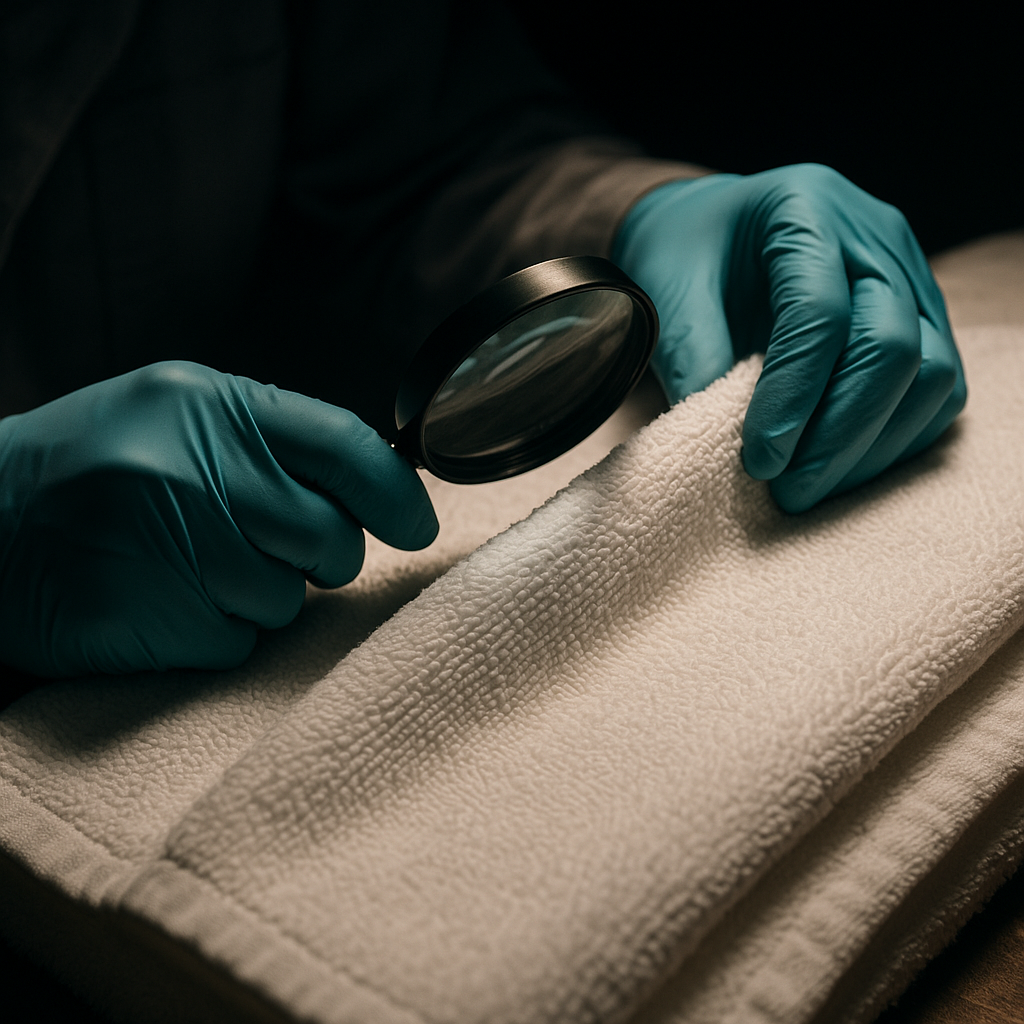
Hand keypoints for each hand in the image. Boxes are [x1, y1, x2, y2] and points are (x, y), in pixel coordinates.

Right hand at [0, 362, 437, 676]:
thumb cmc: (90, 469)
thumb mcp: (175, 417)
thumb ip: (269, 442)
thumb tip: (375, 485)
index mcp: (209, 406)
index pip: (346, 446)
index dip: (397, 495)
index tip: (417, 527)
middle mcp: (196, 470)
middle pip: (331, 538)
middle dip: (317, 556)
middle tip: (258, 546)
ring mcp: (175, 549)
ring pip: (288, 601)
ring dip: (256, 597)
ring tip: (185, 568)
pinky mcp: (154, 620)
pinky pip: (239, 644)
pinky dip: (215, 632)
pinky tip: (160, 601)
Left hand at [612, 164, 965, 511]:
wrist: (711, 227)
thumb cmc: (685, 254)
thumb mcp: (667, 294)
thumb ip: (692, 358)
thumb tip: (720, 445)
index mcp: (805, 212)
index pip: (819, 314)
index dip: (792, 397)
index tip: (759, 461)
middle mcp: (873, 237)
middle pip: (890, 347)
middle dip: (840, 436)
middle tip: (789, 494)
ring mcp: (908, 276)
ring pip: (931, 373)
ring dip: (874, 446)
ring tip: (812, 489)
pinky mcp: (923, 317)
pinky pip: (938, 388)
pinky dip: (897, 439)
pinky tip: (843, 468)